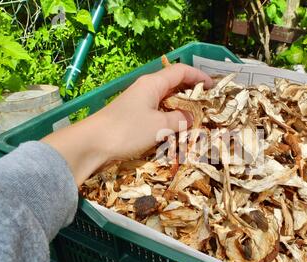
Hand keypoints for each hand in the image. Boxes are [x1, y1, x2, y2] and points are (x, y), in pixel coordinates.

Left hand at [42, 63, 212, 185]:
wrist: (91, 145)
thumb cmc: (127, 130)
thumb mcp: (159, 125)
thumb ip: (180, 120)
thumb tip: (192, 118)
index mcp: (153, 83)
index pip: (181, 71)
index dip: (199, 76)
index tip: (214, 87)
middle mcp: (146, 89)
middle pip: (174, 84)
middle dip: (192, 93)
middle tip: (208, 106)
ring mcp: (138, 104)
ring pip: (166, 100)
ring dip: (182, 108)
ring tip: (197, 120)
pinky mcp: (133, 118)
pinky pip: (157, 113)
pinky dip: (170, 118)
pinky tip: (176, 130)